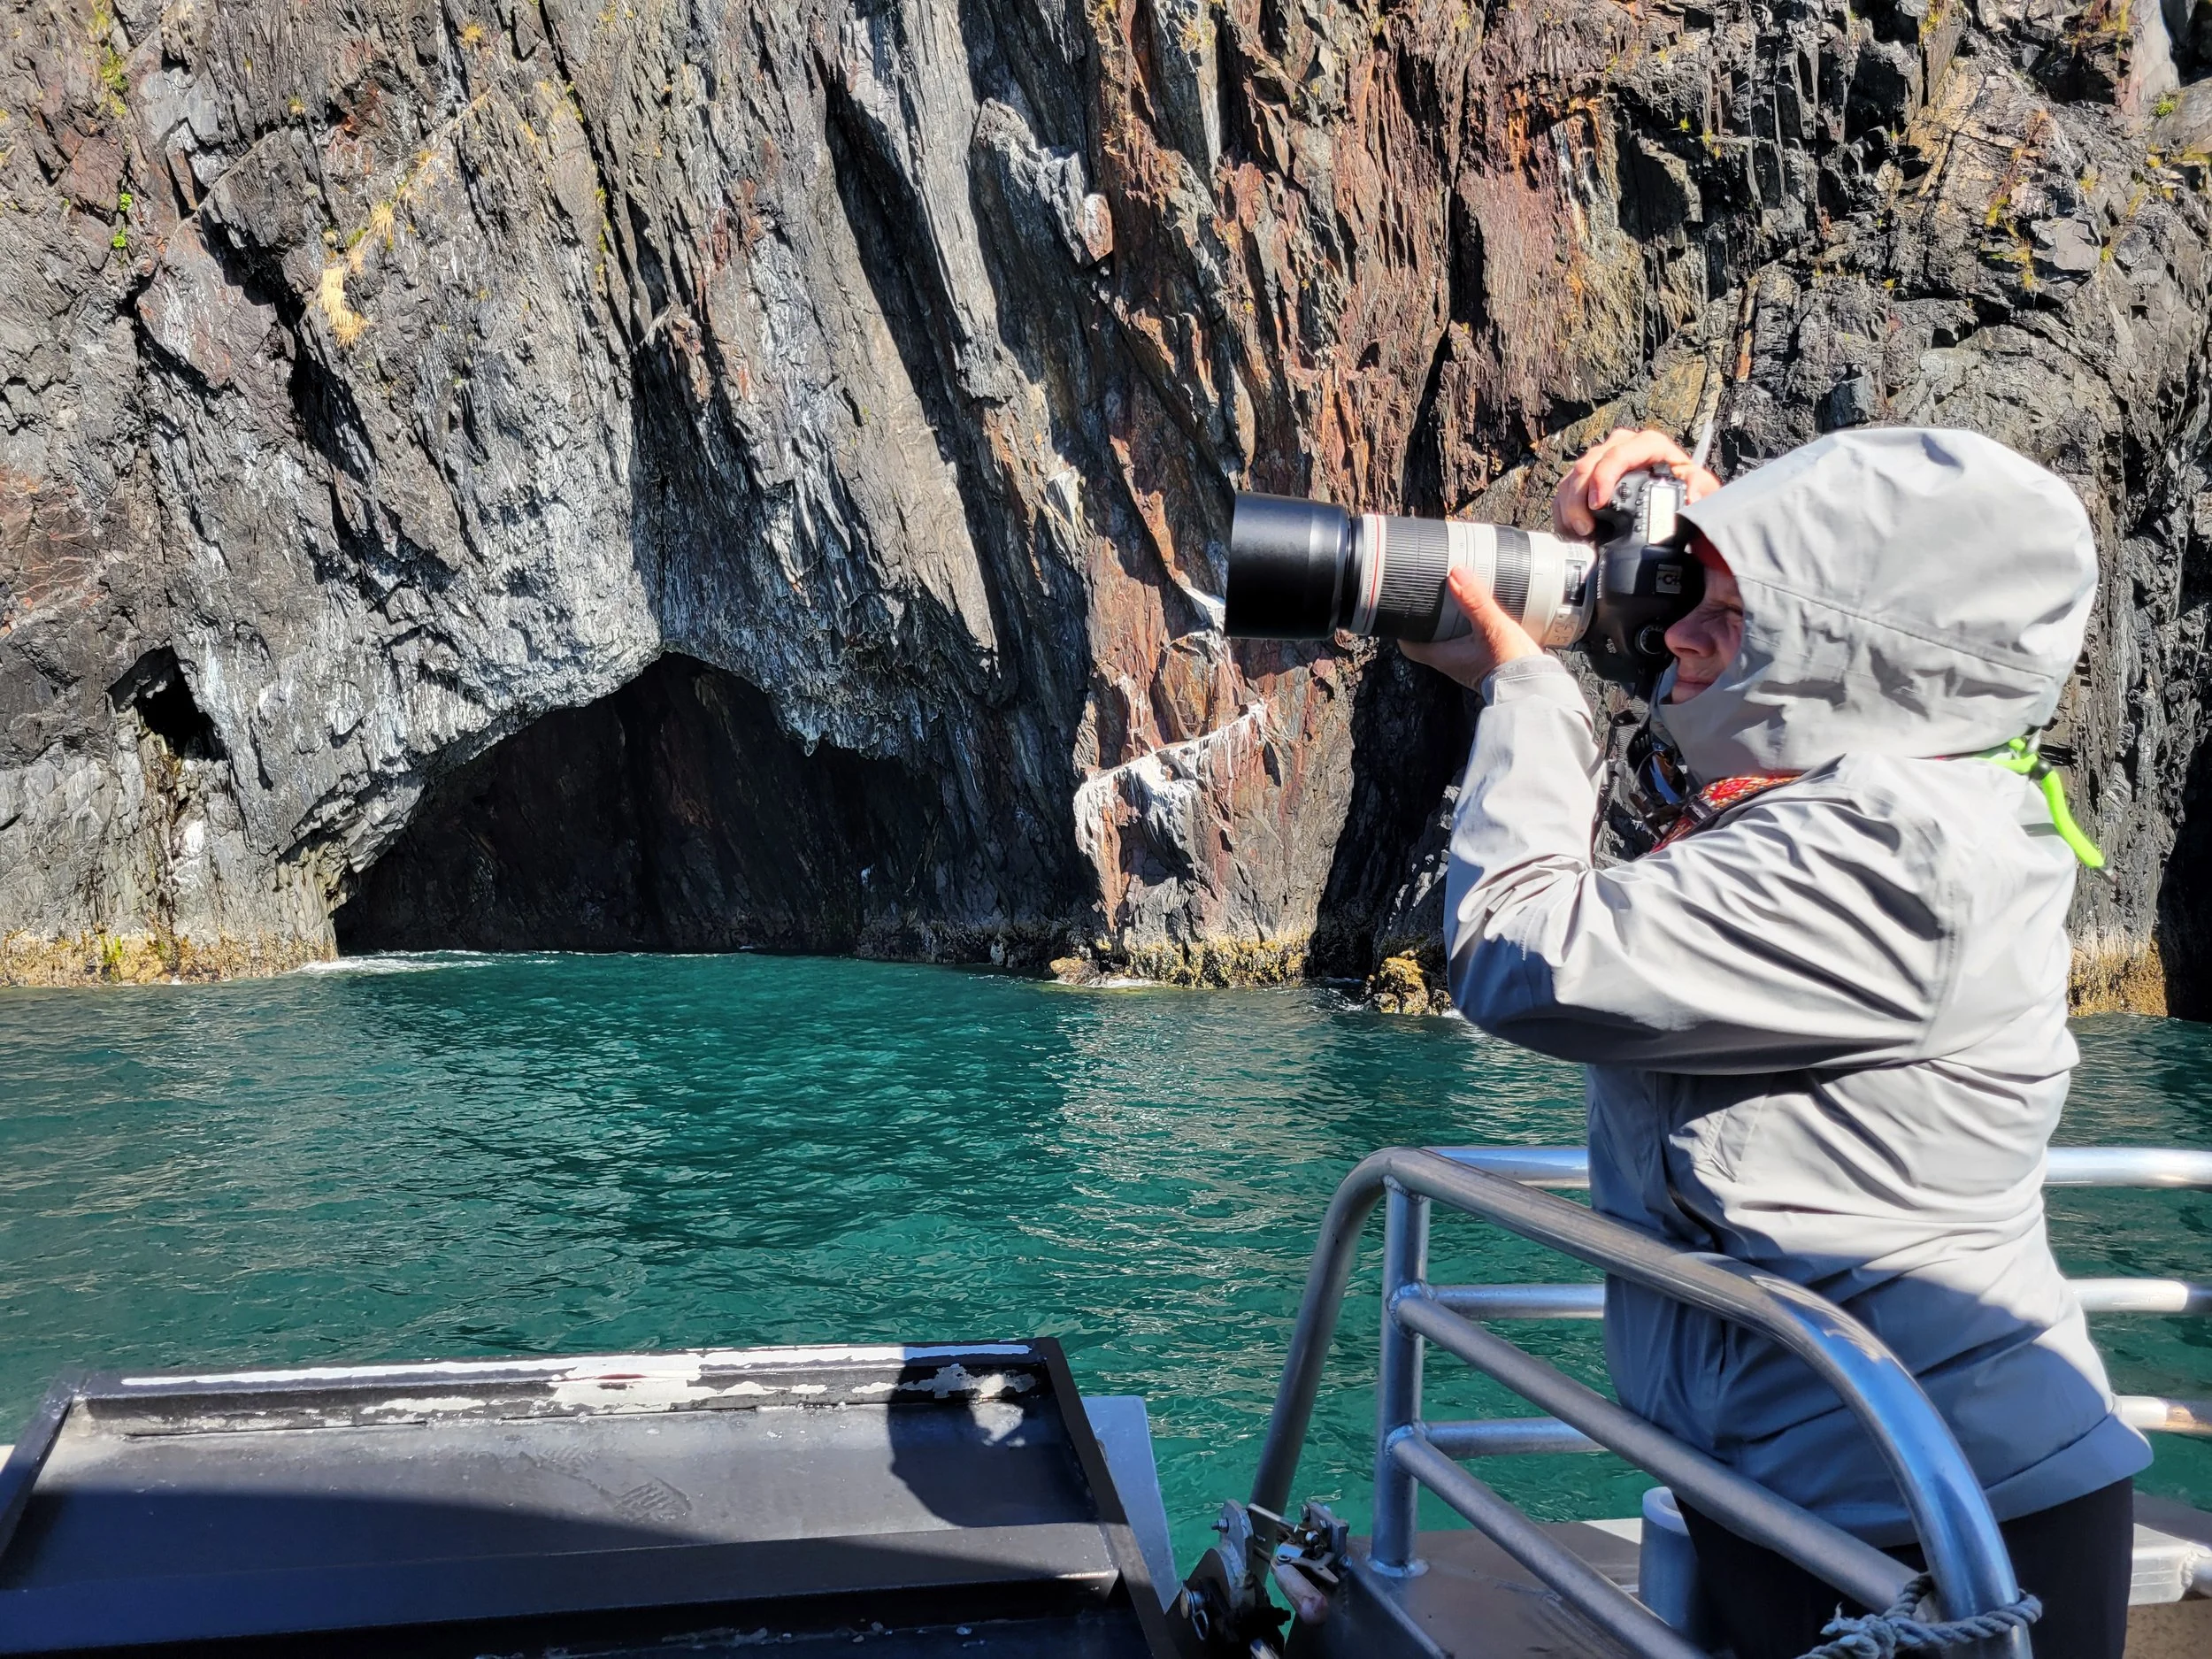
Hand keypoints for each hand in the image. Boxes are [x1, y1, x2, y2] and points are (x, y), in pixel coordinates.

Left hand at [1399, 566, 1540, 689]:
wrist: (1537, 688)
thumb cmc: (1511, 663)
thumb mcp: (1492, 626)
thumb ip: (1475, 601)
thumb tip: (1456, 574)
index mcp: (1444, 657)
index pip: (1410, 645)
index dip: (1403, 628)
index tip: (1404, 608)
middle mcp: (1453, 663)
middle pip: (1429, 639)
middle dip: (1429, 618)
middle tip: (1432, 596)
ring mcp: (1468, 664)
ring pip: (1450, 640)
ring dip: (1451, 622)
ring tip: (1457, 598)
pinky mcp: (1486, 662)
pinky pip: (1470, 642)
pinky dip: (1470, 627)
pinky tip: (1482, 614)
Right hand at [1553, 427, 1720, 538]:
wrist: (1675, 505)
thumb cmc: (1688, 493)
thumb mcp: (1704, 491)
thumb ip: (1701, 490)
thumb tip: (1690, 495)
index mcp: (1650, 447)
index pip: (1621, 451)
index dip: (1604, 474)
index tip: (1598, 504)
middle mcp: (1624, 448)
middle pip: (1589, 462)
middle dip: (1579, 496)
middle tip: (1584, 527)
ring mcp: (1604, 462)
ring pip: (1574, 475)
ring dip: (1569, 505)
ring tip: (1577, 532)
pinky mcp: (1590, 478)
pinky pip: (1567, 488)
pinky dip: (1563, 509)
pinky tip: (1570, 529)